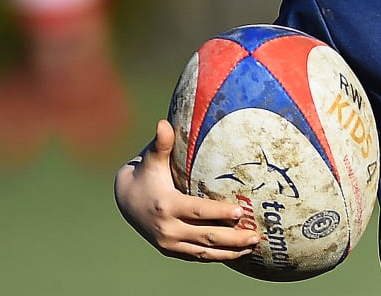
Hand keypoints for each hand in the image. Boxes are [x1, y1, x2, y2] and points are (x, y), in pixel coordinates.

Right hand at [114, 120, 259, 260]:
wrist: (124, 200)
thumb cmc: (145, 174)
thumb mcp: (151, 159)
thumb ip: (161, 144)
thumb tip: (163, 123)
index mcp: (167, 206)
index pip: (198, 211)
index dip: (219, 212)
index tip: (241, 211)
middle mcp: (167, 229)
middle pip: (206, 236)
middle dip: (233, 238)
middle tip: (256, 236)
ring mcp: (168, 243)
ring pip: (204, 251)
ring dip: (229, 252)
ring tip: (252, 247)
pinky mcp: (170, 251)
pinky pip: (197, 256)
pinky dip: (216, 257)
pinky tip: (235, 254)